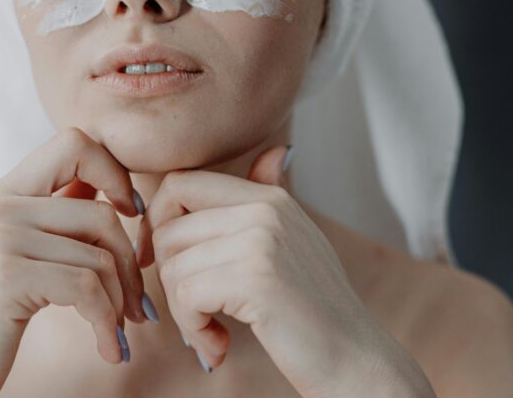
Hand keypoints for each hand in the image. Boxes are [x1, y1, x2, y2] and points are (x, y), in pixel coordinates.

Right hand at [0, 128, 147, 397]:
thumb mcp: (16, 254)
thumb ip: (54, 218)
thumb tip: (110, 191)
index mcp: (3, 192)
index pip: (75, 142)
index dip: (115, 174)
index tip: (129, 215)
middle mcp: (0, 204)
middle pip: (101, 213)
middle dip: (130, 264)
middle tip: (136, 306)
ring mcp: (1, 237)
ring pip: (100, 257)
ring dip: (121, 303)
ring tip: (119, 332)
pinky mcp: (6, 276)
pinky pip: (87, 290)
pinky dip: (108, 325)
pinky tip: (109, 350)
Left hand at [135, 146, 434, 396]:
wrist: (355, 361)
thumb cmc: (316, 312)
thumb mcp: (295, 242)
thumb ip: (271, 199)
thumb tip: (273, 152)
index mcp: (269, 197)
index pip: (180, 183)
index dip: (157, 223)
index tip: (161, 263)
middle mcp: (265, 208)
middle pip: (168, 229)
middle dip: (169, 279)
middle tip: (195, 312)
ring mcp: (261, 239)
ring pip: (172, 265)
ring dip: (182, 312)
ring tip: (213, 334)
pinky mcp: (255, 277)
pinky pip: (185, 295)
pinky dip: (193, 328)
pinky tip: (218, 346)